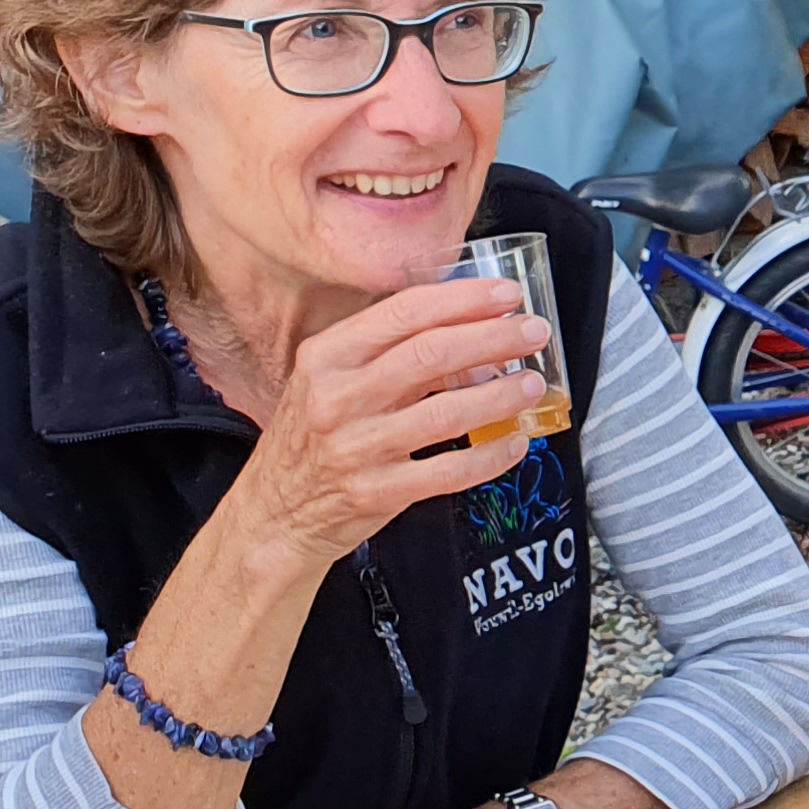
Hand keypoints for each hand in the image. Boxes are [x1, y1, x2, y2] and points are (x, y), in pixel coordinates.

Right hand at [220, 279, 555, 575]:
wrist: (274, 514)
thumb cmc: (313, 438)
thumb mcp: (328, 381)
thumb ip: (385, 352)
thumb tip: (467, 323)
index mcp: (326, 357)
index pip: (403, 314)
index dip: (462, 300)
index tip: (506, 295)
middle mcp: (336, 397)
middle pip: (430, 355)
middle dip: (493, 338)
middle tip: (533, 332)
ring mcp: (355, 447)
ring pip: (445, 412)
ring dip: (500, 396)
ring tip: (533, 383)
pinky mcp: (375, 492)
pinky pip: (447, 471)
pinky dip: (489, 456)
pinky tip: (515, 442)